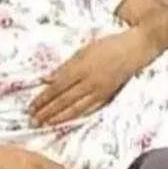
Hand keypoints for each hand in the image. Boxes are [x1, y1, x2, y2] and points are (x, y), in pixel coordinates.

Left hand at [30, 31, 150, 126]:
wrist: (136, 48)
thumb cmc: (108, 44)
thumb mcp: (84, 49)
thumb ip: (65, 66)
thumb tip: (45, 79)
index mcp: (81, 68)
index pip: (57, 87)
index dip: (43, 98)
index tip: (31, 106)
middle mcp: (89, 82)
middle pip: (63, 100)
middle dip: (47, 111)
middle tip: (33, 120)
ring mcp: (99, 91)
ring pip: (75, 108)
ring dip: (58, 117)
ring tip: (45, 124)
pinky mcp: (108, 96)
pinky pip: (90, 109)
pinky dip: (77, 116)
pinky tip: (67, 121)